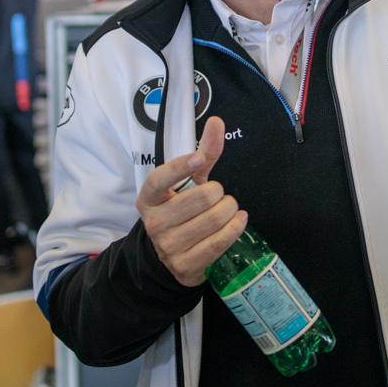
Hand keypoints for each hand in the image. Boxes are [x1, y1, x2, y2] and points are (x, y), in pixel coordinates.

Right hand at [133, 116, 244, 286]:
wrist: (173, 257)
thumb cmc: (183, 212)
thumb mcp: (190, 183)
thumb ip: (203, 153)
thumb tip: (216, 121)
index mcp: (148, 198)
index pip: (159, 179)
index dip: (179, 167)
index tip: (199, 158)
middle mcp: (154, 222)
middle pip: (199, 199)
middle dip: (219, 193)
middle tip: (221, 195)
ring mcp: (168, 246)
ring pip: (212, 221)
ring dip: (230, 210)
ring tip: (230, 208)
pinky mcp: (185, 265)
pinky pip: (218, 243)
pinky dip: (234, 229)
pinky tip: (239, 221)